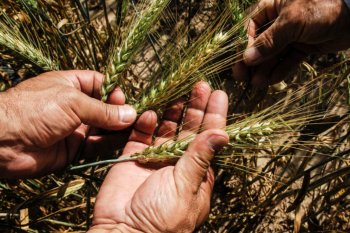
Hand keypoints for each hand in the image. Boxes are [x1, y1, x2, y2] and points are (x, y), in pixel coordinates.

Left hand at [0, 70, 135, 178]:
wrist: (2, 143)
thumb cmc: (34, 110)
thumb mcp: (71, 102)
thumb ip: (102, 110)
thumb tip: (131, 113)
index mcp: (70, 85)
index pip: (100, 84)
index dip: (114, 91)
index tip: (125, 100)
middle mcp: (74, 106)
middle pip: (105, 107)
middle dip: (121, 112)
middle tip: (139, 118)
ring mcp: (74, 128)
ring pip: (103, 128)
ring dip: (120, 129)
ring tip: (138, 130)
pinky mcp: (74, 149)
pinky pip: (97, 146)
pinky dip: (111, 144)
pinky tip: (126, 142)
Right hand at [89, 82, 228, 232]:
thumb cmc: (161, 220)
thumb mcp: (186, 188)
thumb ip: (200, 158)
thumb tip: (222, 134)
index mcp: (197, 172)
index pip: (209, 138)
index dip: (215, 116)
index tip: (219, 95)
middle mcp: (178, 162)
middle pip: (189, 128)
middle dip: (196, 107)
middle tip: (201, 85)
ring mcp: (155, 159)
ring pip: (166, 128)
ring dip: (173, 109)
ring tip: (179, 89)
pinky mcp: (134, 157)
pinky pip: (141, 135)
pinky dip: (146, 123)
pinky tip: (152, 113)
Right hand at [233, 0, 349, 86]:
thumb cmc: (321, 8)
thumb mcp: (291, 23)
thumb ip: (269, 41)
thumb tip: (247, 59)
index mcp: (272, 7)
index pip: (250, 28)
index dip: (244, 46)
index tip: (240, 63)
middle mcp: (279, 20)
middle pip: (260, 43)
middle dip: (252, 61)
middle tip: (242, 78)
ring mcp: (292, 34)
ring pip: (274, 53)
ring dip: (265, 68)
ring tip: (258, 84)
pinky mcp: (304, 45)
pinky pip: (289, 58)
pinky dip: (282, 69)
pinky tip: (274, 80)